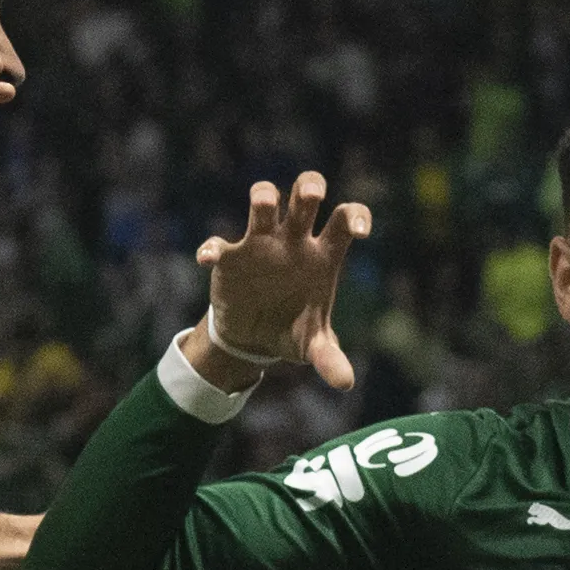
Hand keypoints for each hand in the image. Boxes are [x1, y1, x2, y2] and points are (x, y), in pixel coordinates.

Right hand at [192, 172, 373, 390]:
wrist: (253, 339)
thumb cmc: (291, 330)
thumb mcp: (312, 346)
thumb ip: (329, 358)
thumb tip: (345, 383)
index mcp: (322, 255)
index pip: (345, 220)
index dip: (356, 216)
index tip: (360, 230)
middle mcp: (294, 241)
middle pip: (305, 195)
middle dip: (309, 186)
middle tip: (312, 195)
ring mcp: (260, 244)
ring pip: (264, 201)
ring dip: (264, 197)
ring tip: (263, 205)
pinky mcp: (230, 257)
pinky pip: (217, 244)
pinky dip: (211, 248)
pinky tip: (208, 260)